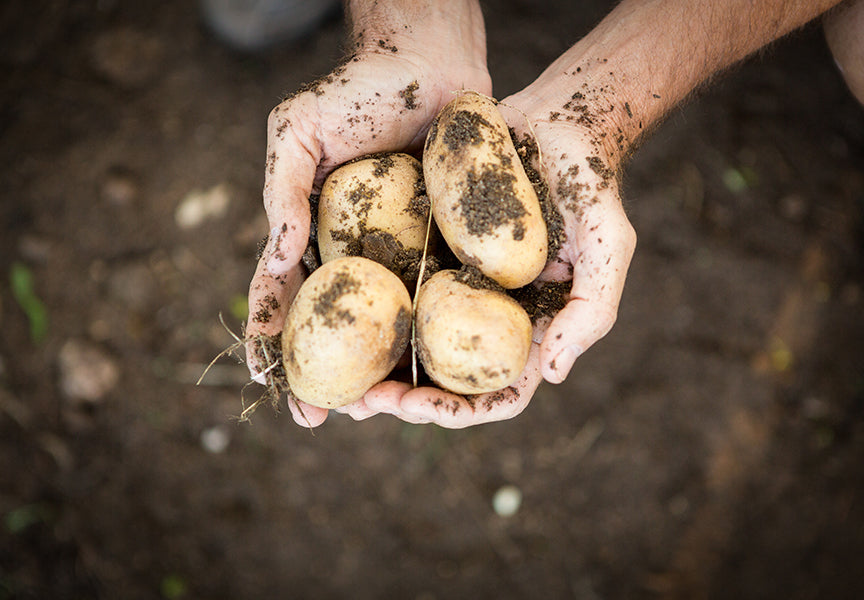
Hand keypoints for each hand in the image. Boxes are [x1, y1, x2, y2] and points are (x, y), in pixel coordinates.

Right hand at [247, 4, 489, 427]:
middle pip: (338, 326)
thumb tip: (275, 259)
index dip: (272, 340)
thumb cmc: (356, 91)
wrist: (430, 65)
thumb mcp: (298, 132)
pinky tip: (434, 368)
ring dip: (378, 371)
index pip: (285, 296)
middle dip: (326, 376)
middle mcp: (357, 253)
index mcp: (312, 234)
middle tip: (323, 419)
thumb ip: (281, 192)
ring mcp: (403, 254)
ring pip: (389, 324)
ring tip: (377, 409)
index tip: (267, 381)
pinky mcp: (447, 247)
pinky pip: (439, 295)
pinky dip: (433, 333)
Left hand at [350, 87, 635, 427]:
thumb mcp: (608, 245)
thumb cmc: (588, 183)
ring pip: (409, 343)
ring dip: (372, 368)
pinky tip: (327, 315)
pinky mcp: (426, 250)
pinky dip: (363, 310)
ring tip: (333, 377)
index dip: (459, 410)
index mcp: (528, 328)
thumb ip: (592, 310)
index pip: (496, 391)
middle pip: (442, 379)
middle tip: (362, 402)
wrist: (554, 121)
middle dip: (402, 400)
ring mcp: (454, 284)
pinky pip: (391, 288)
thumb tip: (553, 374)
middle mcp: (486, 315)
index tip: (420, 408)